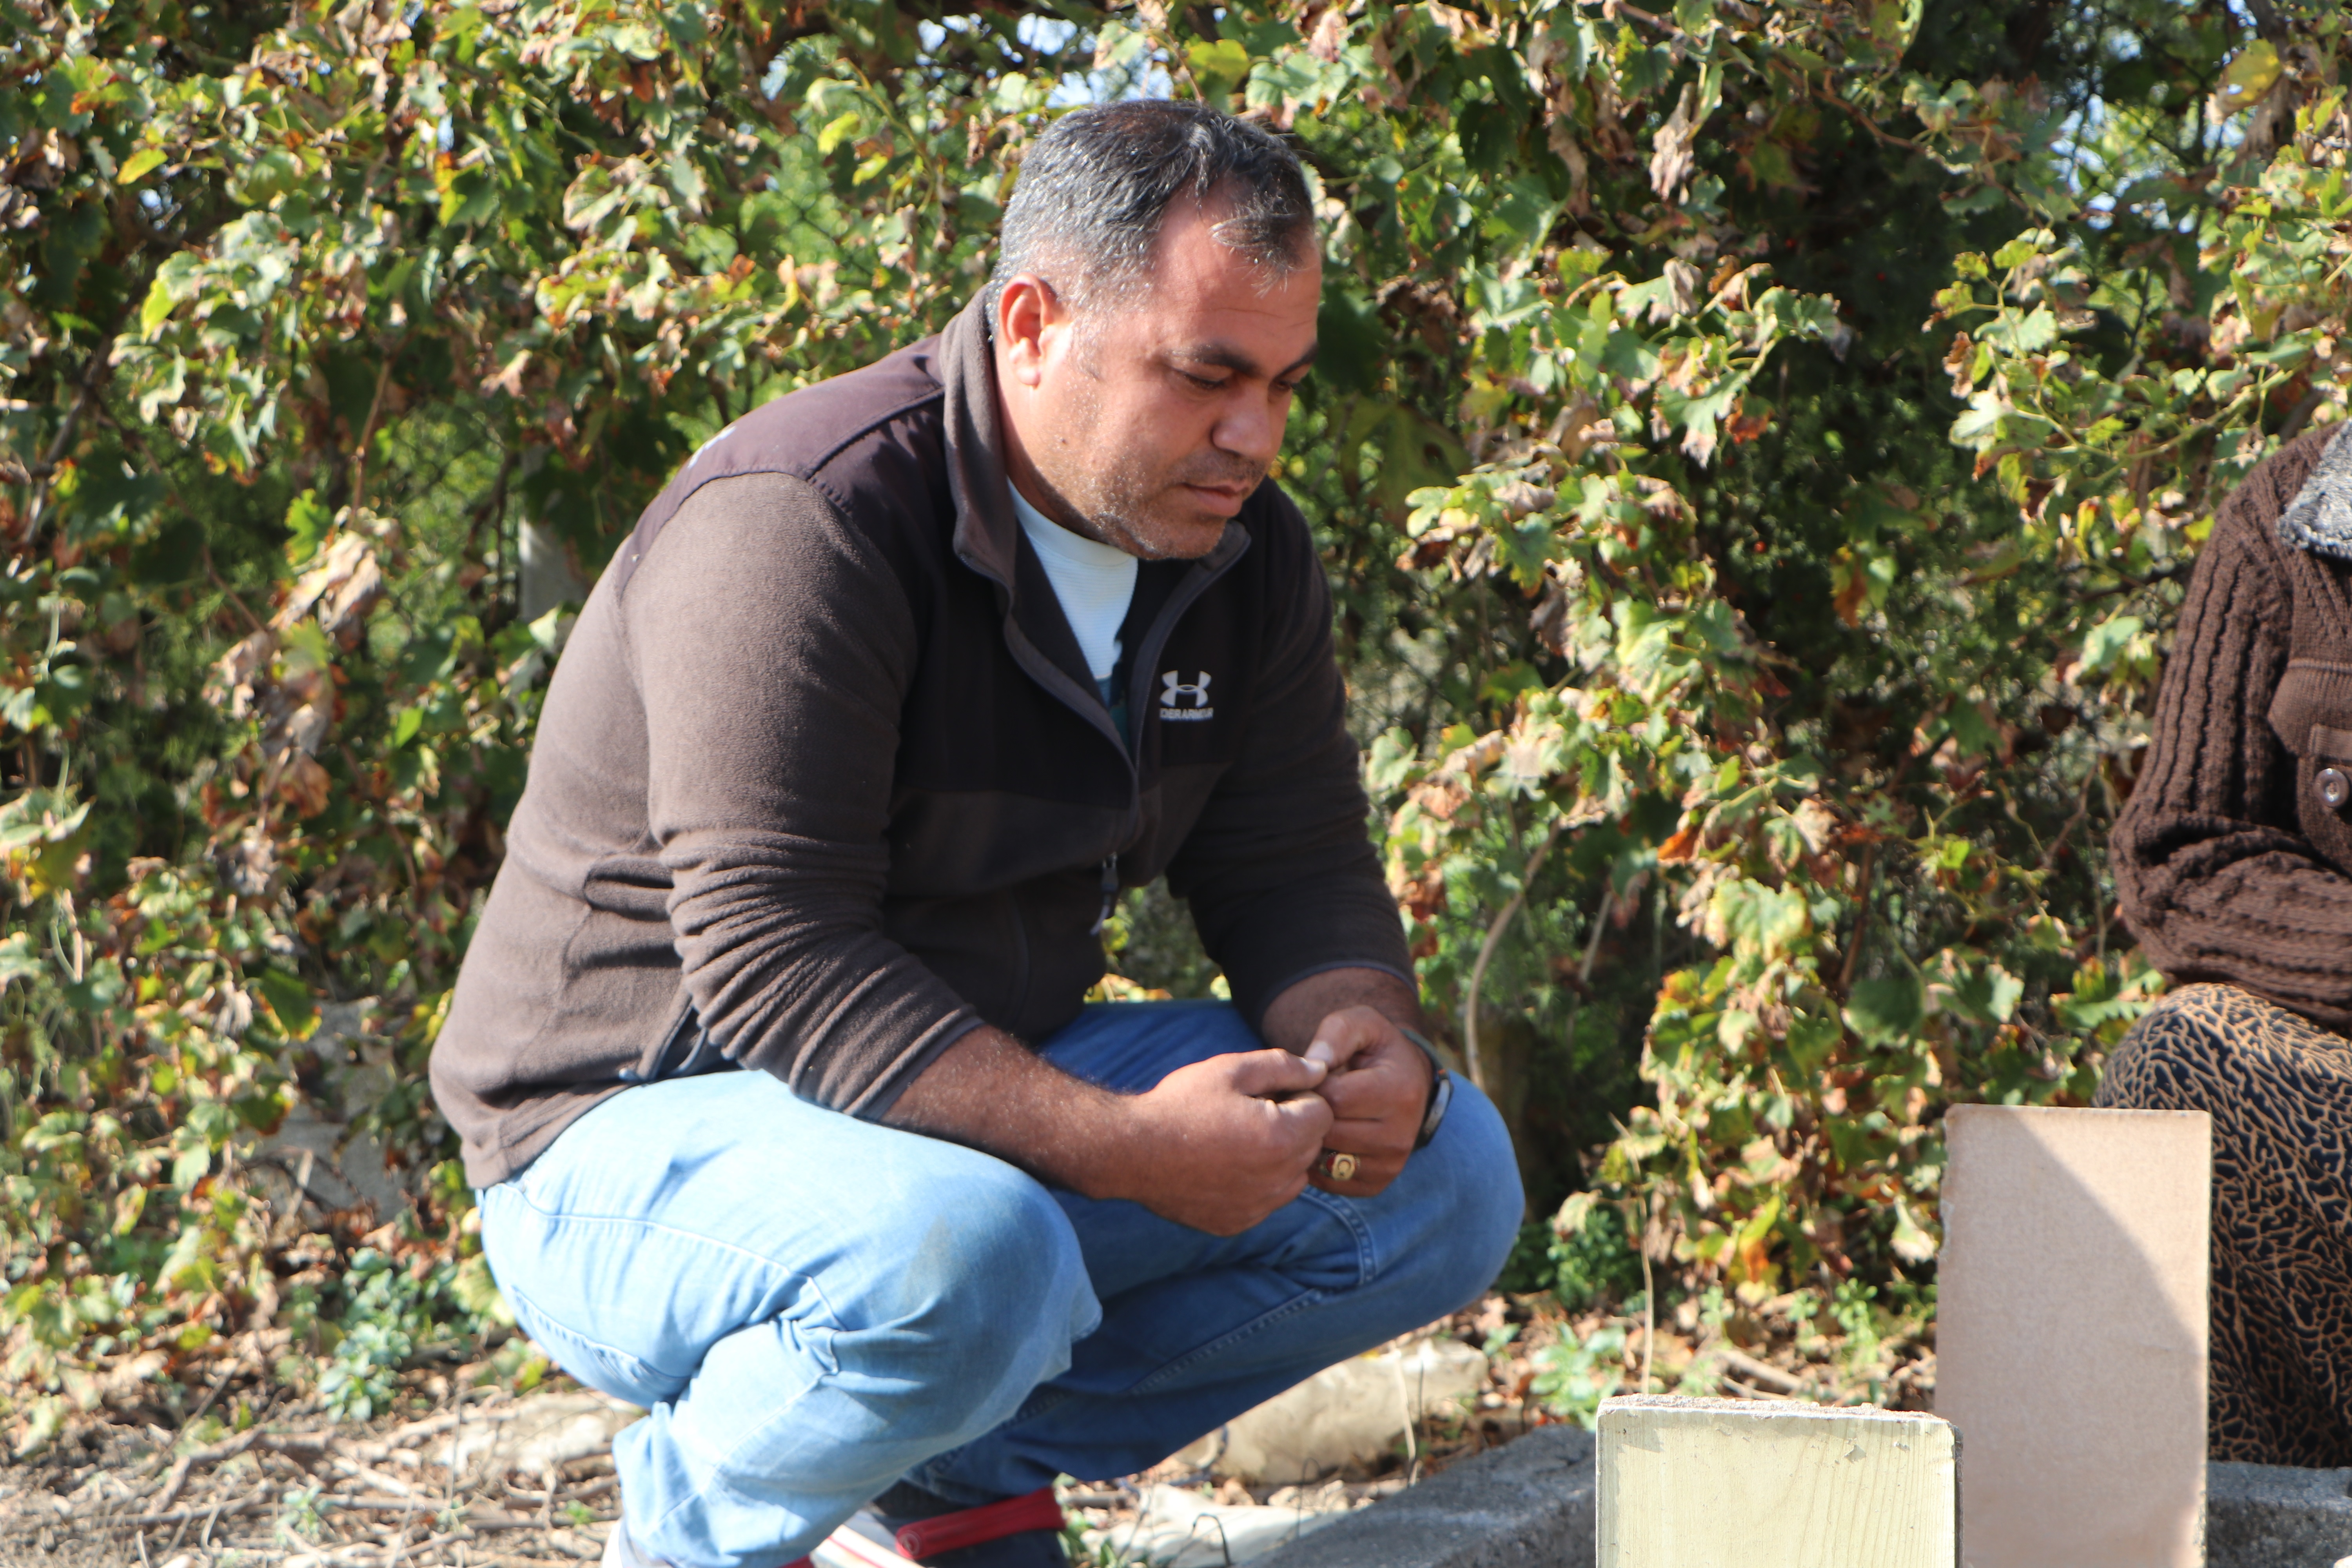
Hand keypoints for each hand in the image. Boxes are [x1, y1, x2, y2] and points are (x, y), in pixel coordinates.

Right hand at [1111, 1049, 1335, 1234]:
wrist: (1131, 1151)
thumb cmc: (1180, 1104)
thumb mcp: (1231, 1070)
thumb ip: (1284, 1067)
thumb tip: (1320, 1070)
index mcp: (1281, 1138)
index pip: (1323, 1112)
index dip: (1298, 1096)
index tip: (1266, 1093)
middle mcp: (1277, 1180)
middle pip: (1312, 1145)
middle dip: (1292, 1125)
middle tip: (1248, 1112)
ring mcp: (1258, 1207)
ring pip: (1294, 1176)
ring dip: (1279, 1156)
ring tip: (1237, 1138)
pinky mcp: (1238, 1222)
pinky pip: (1267, 1199)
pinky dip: (1257, 1183)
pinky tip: (1224, 1164)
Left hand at [1302, 1006, 1433, 1198]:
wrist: (1405, 1081)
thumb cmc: (1375, 1049)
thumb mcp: (1361, 1025)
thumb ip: (1335, 1034)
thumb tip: (1313, 1064)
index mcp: (1400, 1092)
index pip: (1335, 1098)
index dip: (1312, 1084)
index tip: (1312, 1076)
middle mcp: (1401, 1135)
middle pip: (1329, 1131)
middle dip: (1307, 1112)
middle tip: (1304, 1097)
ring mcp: (1390, 1164)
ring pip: (1325, 1158)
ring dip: (1309, 1137)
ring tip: (1312, 1115)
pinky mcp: (1376, 1183)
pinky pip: (1328, 1178)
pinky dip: (1316, 1160)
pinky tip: (1321, 1137)